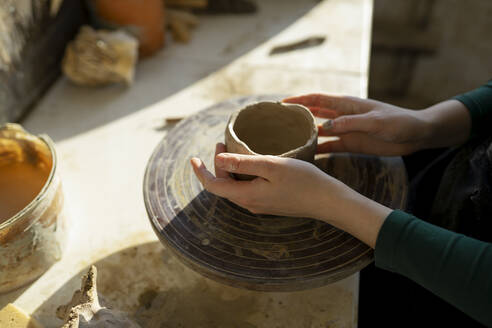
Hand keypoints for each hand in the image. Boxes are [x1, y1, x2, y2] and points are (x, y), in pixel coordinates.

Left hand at [190, 144, 337, 217]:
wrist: (327, 201)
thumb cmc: (303, 181)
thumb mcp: (271, 166)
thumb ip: (243, 163)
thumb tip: (218, 159)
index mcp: (247, 196)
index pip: (214, 186)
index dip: (201, 172)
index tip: (193, 158)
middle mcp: (250, 204)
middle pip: (224, 186)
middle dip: (217, 165)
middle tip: (220, 143)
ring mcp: (260, 205)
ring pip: (235, 187)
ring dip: (230, 170)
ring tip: (232, 149)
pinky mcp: (270, 203)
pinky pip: (247, 189)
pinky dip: (242, 175)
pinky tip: (250, 163)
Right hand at [284, 94, 470, 155]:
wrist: (416, 134)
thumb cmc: (398, 121)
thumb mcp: (375, 121)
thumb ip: (350, 123)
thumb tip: (325, 126)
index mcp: (347, 105)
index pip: (317, 99)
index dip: (299, 99)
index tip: (281, 104)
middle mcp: (342, 116)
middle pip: (314, 113)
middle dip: (296, 115)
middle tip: (277, 122)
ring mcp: (345, 130)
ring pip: (319, 130)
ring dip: (305, 133)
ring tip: (286, 140)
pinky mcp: (350, 143)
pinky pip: (329, 146)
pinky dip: (318, 149)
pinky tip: (306, 155)